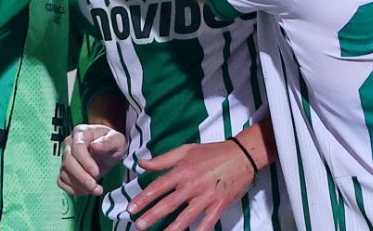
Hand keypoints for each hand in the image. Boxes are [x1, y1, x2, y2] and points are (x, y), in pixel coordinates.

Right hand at [57, 124, 126, 195]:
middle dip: (82, 177)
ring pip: (64, 173)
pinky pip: (62, 181)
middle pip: (68, 162)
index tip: (96, 172)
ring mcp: (65, 157)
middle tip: (95, 186)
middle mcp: (69, 144)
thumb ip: (109, 141)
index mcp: (81, 132)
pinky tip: (87, 190)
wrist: (111, 152)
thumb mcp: (117, 140)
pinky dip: (73, 189)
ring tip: (96, 189)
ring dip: (79, 185)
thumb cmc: (113, 143)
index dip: (85, 162)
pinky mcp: (65, 170)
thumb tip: (95, 146)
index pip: (77, 147)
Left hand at [126, 140, 254, 230]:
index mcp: (183, 170)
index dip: (143, 198)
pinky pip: (207, 223)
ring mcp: (206, 197)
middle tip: (138, 226)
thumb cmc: (212, 152)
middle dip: (152, 216)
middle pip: (169, 203)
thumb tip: (141, 163)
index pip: (158, 186)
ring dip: (171, 228)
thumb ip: (164, 159)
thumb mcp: (187, 150)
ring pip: (186, 217)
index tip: (131, 209)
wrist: (242, 155)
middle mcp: (192, 185)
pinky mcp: (219, 205)